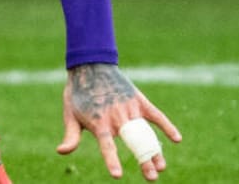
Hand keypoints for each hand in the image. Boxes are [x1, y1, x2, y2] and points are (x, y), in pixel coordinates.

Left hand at [59, 64, 181, 180]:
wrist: (90, 66)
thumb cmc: (78, 94)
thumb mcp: (70, 114)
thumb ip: (71, 135)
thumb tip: (61, 152)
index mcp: (99, 123)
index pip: (107, 145)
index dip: (111, 160)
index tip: (117, 175)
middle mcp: (116, 117)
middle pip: (132, 143)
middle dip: (143, 161)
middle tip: (152, 178)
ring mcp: (129, 108)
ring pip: (145, 133)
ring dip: (155, 150)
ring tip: (161, 166)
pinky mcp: (138, 101)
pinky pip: (156, 115)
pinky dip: (166, 126)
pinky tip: (177, 139)